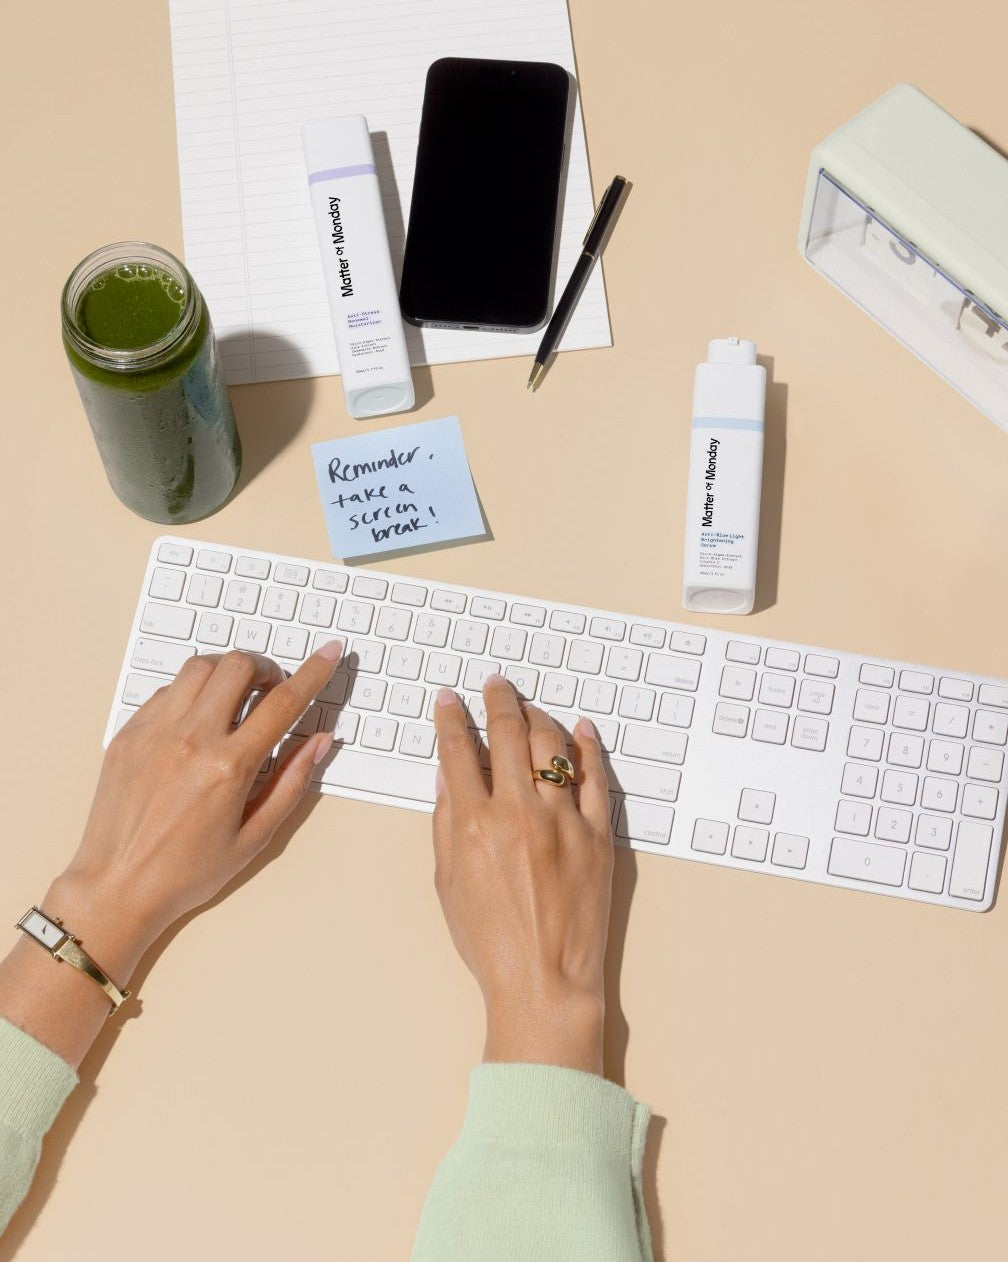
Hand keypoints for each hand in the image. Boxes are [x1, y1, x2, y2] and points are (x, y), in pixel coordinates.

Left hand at [46, 643, 342, 980]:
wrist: (116, 886)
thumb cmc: (186, 872)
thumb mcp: (255, 837)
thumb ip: (291, 782)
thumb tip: (319, 741)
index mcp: (228, 768)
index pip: (283, 702)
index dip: (313, 672)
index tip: (328, 653)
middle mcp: (190, 740)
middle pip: (238, 666)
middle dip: (264, 667)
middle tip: (271, 687)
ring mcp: (154, 732)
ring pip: (199, 667)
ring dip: (226, 672)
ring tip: (234, 697)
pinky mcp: (128, 733)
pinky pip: (167, 690)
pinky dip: (192, 692)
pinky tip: (198, 718)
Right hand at [431, 675, 613, 1073]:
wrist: (544, 981)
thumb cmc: (490, 942)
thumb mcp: (448, 882)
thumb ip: (445, 822)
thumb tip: (447, 775)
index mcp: (474, 824)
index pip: (457, 749)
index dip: (451, 717)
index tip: (450, 700)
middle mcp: (519, 813)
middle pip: (507, 732)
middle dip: (497, 699)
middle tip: (495, 686)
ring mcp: (563, 821)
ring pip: (553, 744)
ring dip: (538, 716)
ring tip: (530, 708)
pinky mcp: (597, 835)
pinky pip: (596, 777)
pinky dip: (587, 747)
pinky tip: (579, 730)